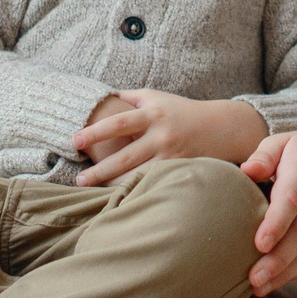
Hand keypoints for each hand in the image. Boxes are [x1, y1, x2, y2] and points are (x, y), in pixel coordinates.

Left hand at [73, 91, 268, 184]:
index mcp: (152, 113)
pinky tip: (121, 200)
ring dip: (114, 185)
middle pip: (125, 156)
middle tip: (78, 180)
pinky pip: (155, 183)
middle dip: (100, 170)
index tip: (74, 140)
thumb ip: (130, 97)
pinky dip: (137, 191)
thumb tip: (101, 97)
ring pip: (139, 174)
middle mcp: (162, 135)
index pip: (118, 123)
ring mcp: (172, 156)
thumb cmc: (182, 111)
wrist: (222, 127)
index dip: (95, 132)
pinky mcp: (181, 171)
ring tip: (92, 192)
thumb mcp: (157, 97)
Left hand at [239, 126, 296, 295]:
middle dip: (278, 259)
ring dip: (288, 271)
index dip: (276, 224)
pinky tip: (282, 279)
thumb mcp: (282, 142)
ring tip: (261, 286)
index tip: (259, 245)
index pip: (292, 199)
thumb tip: (246, 171)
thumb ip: (263, 156)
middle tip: (254, 279)